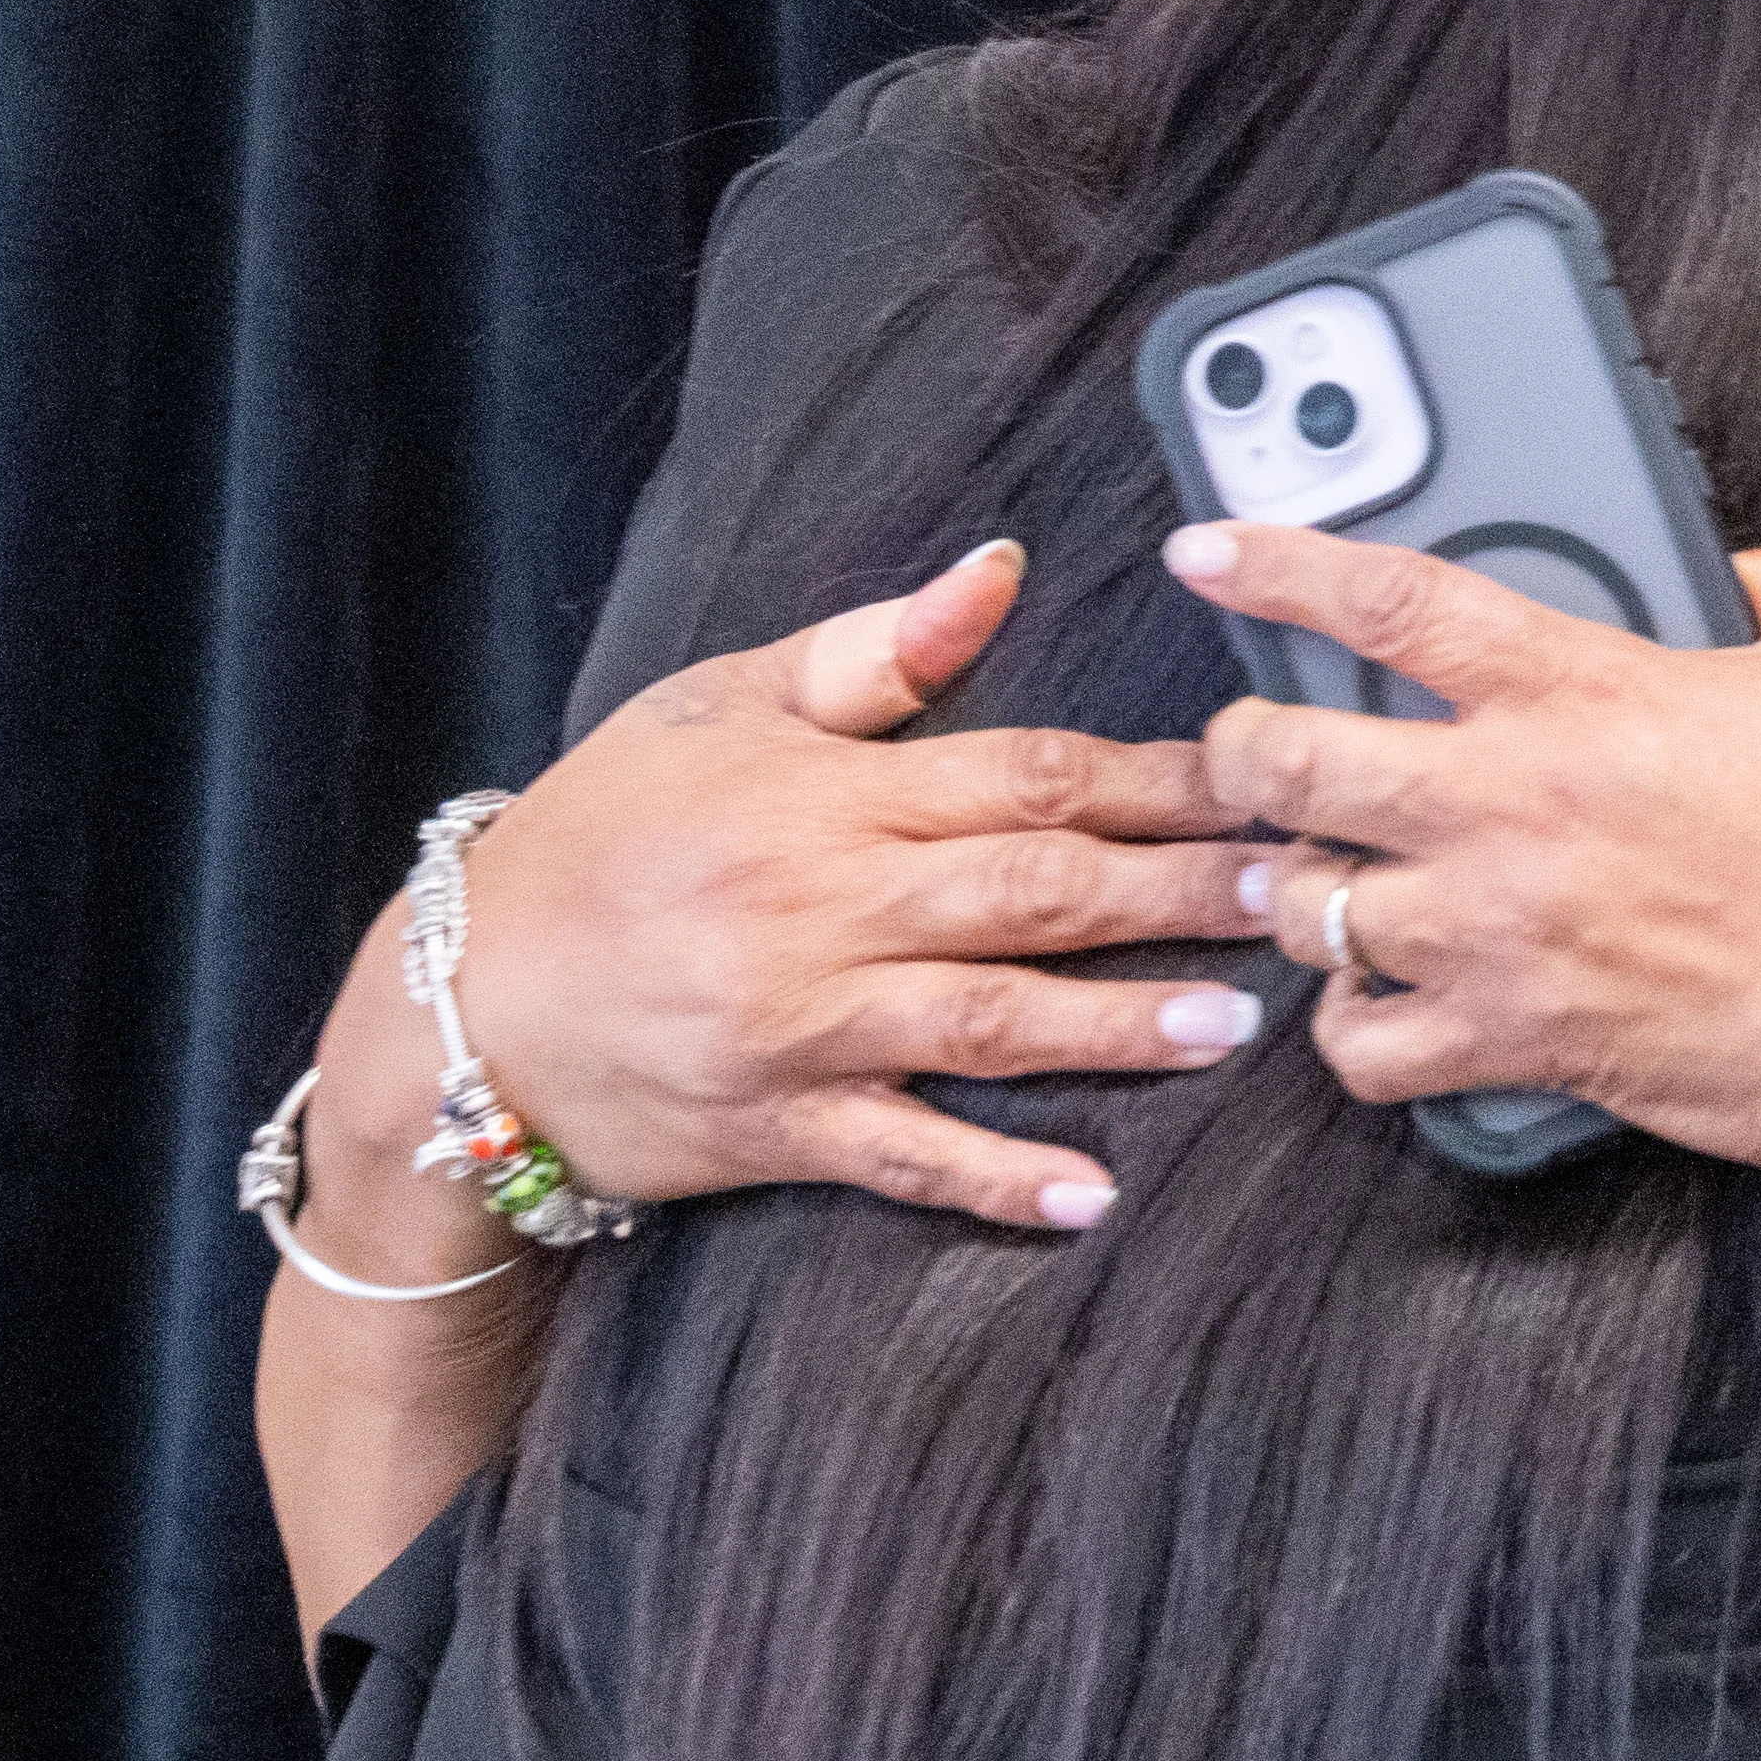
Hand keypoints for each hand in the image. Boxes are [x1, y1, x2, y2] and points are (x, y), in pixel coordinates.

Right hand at [343, 538, 1289, 1238]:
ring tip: (1235, 1024)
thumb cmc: (599, 838)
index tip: (1261, 773)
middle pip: (1033, 891)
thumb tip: (998, 566)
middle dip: (1178, 892)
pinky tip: (1089, 1193)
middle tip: (1300, 893)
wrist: (460, 1002)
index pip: (1023, 774)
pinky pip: (903, 1157)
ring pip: (988, 1021)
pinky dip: (994, 1177)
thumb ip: (874, 651)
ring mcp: (805, 1026)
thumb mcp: (716, 706)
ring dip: (1117, 1025)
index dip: (1153, 777)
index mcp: (828, 796)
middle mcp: (826, 908)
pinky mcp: (780, 1129)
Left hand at [1179, 527, 1760, 1236]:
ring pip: (1305, 906)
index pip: (1391, 600)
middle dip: (1241, 748)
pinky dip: (1351, 1027)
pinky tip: (1377, 1001)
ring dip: (1304, 888)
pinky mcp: (1515, 1042)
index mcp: (1586, 695)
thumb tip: (1745, 577)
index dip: (1279, 563)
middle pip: (1286, 760)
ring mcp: (1498, 934)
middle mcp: (1512, 807)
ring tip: (1328, 876)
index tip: (1214, 550)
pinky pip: (1360, 1048)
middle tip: (1254, 748)